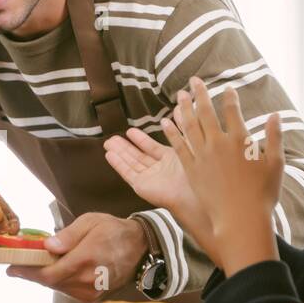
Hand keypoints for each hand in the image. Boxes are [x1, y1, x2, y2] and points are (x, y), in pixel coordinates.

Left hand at [5, 213, 145, 302]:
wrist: (140, 248)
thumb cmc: (114, 231)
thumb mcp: (90, 222)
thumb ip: (67, 235)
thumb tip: (48, 245)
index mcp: (86, 260)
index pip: (48, 273)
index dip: (26, 272)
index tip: (10, 268)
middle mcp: (88, 280)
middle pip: (49, 282)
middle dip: (32, 272)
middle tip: (20, 262)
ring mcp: (91, 291)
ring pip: (57, 287)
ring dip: (45, 276)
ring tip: (39, 262)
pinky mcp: (93, 297)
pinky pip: (67, 290)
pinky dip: (59, 280)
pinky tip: (58, 268)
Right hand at [104, 126, 213, 251]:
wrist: (193, 194)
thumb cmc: (196, 170)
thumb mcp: (188, 143)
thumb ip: (180, 127)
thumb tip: (177, 108)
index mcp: (170, 160)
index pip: (151, 148)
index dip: (140, 139)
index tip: (130, 131)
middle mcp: (158, 169)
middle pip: (137, 156)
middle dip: (124, 147)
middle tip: (111, 138)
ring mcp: (149, 179)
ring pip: (130, 163)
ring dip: (119, 153)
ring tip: (107, 143)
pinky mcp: (141, 186)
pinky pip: (127, 173)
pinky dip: (118, 164)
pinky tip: (109, 155)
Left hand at [164, 77, 283, 275]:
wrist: (240, 219)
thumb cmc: (262, 194)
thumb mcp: (276, 164)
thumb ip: (274, 137)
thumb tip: (276, 115)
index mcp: (240, 140)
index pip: (232, 111)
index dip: (229, 97)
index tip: (227, 88)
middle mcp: (219, 144)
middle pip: (206, 112)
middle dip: (200, 94)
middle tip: (194, 80)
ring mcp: (202, 156)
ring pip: (189, 125)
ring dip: (184, 108)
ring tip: (180, 96)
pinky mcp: (191, 170)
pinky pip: (178, 146)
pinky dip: (172, 132)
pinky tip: (166, 122)